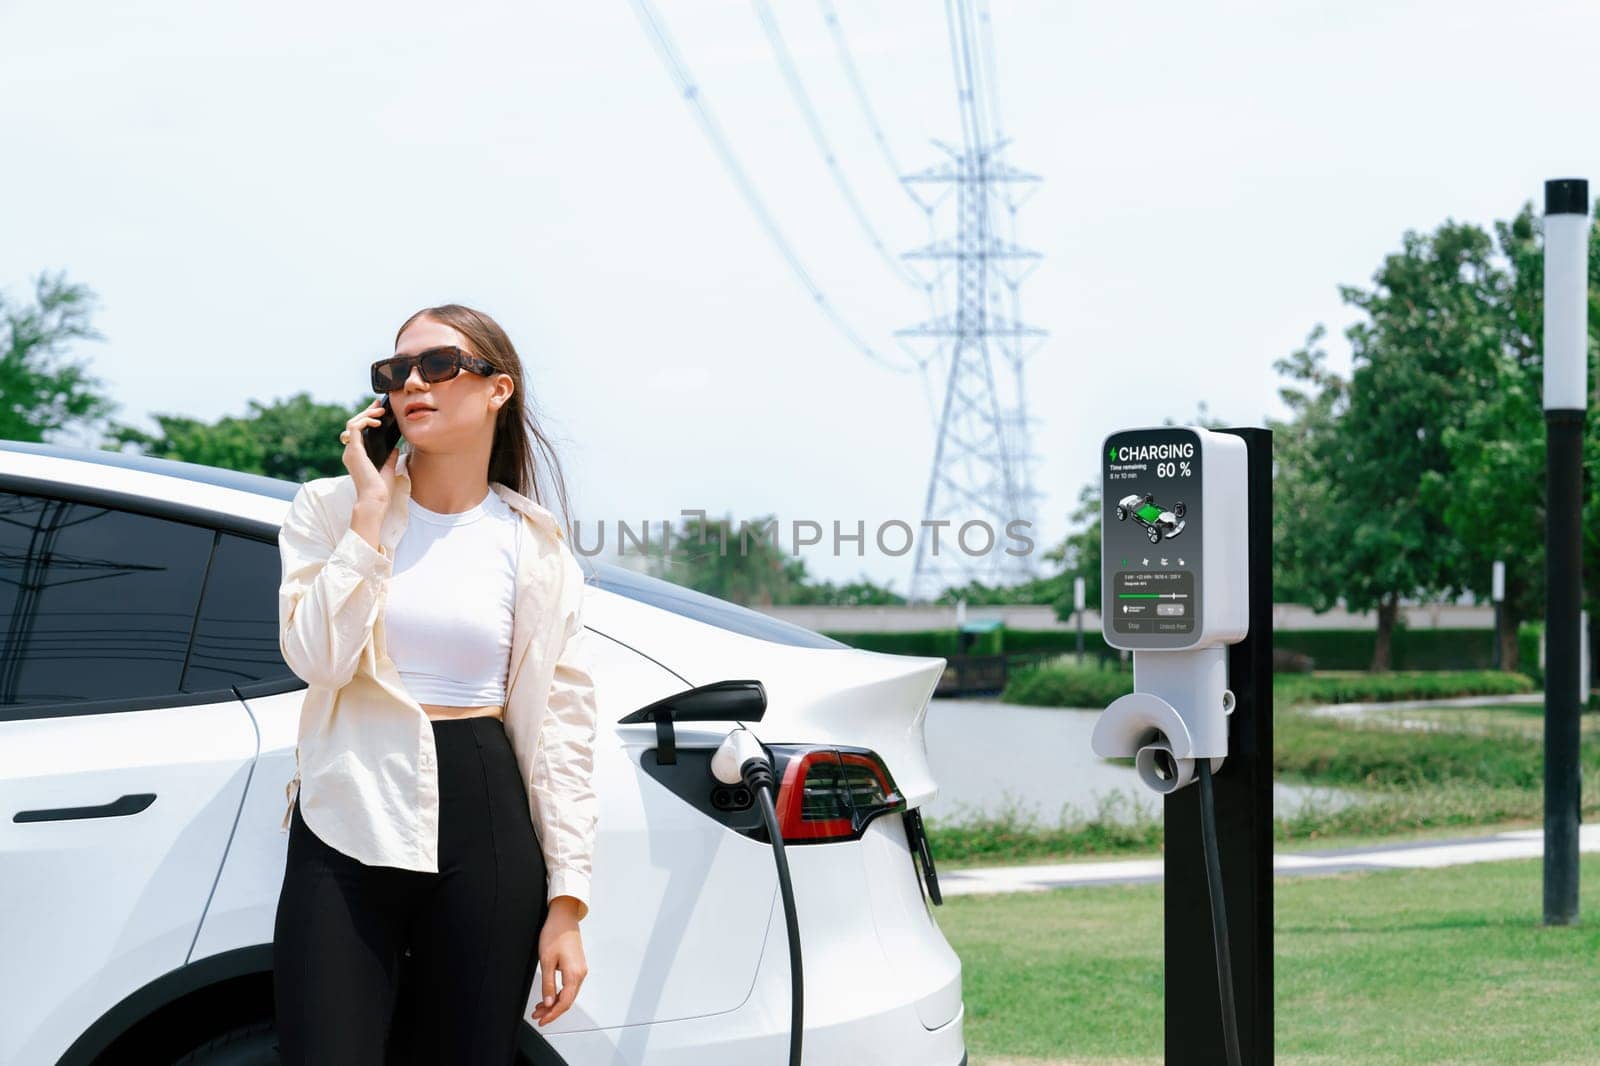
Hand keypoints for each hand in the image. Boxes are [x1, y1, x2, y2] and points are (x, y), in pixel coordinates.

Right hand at [340, 398, 398, 507]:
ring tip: (380, 410)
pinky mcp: (353, 450)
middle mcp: (350, 453)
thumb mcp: (388, 468)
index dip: (367, 419)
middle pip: (354, 425)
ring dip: (366, 414)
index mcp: (357, 457)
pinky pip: (354, 428)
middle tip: (380, 405)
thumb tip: (395, 447)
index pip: (358, 432)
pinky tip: (377, 421)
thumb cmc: (381, 489)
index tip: (379, 411)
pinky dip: (365, 421)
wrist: (376, 499)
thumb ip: (390, 457)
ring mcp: (350, 451)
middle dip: (367, 412)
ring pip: (352, 423)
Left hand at [531, 898, 587, 1026]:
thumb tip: (548, 1003)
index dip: (553, 1014)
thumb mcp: (546, 961)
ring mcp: (580, 970)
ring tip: (540, 1008)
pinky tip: (549, 995)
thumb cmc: (555, 934)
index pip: (564, 1002)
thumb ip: (548, 985)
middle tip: (537, 1015)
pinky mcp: (577, 966)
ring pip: (568, 994)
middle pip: (568, 1000)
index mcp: (574, 974)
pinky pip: (569, 986)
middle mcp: (580, 974)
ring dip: (555, 1003)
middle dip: (552, 1010)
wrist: (563, 917)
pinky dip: (558, 993)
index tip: (542, 1020)